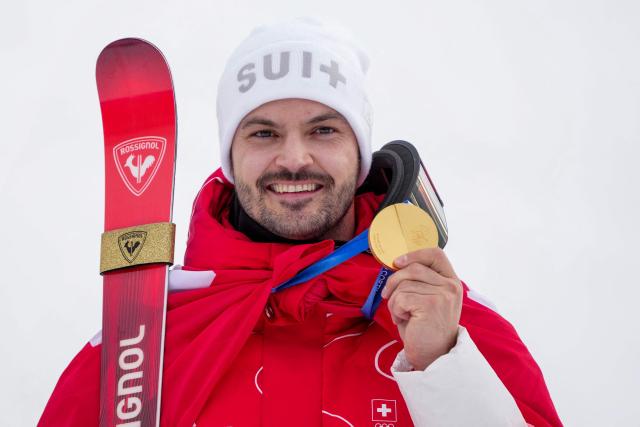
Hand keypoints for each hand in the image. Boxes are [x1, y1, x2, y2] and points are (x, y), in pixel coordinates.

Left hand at [381, 247, 462, 370]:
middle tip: (389, 297)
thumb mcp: (426, 298)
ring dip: (395, 301)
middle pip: (413, 268)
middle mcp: (451, 285)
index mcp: (451, 281)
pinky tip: (404, 321)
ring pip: (404, 284)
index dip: (414, 254)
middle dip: (394, 282)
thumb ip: (419, 281)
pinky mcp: (431, 305)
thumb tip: (396, 263)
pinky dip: (396, 310)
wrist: (433, 356)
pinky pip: (401, 298)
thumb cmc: (424, 328)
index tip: (398, 262)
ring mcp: (443, 294)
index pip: (435, 254)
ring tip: (403, 315)